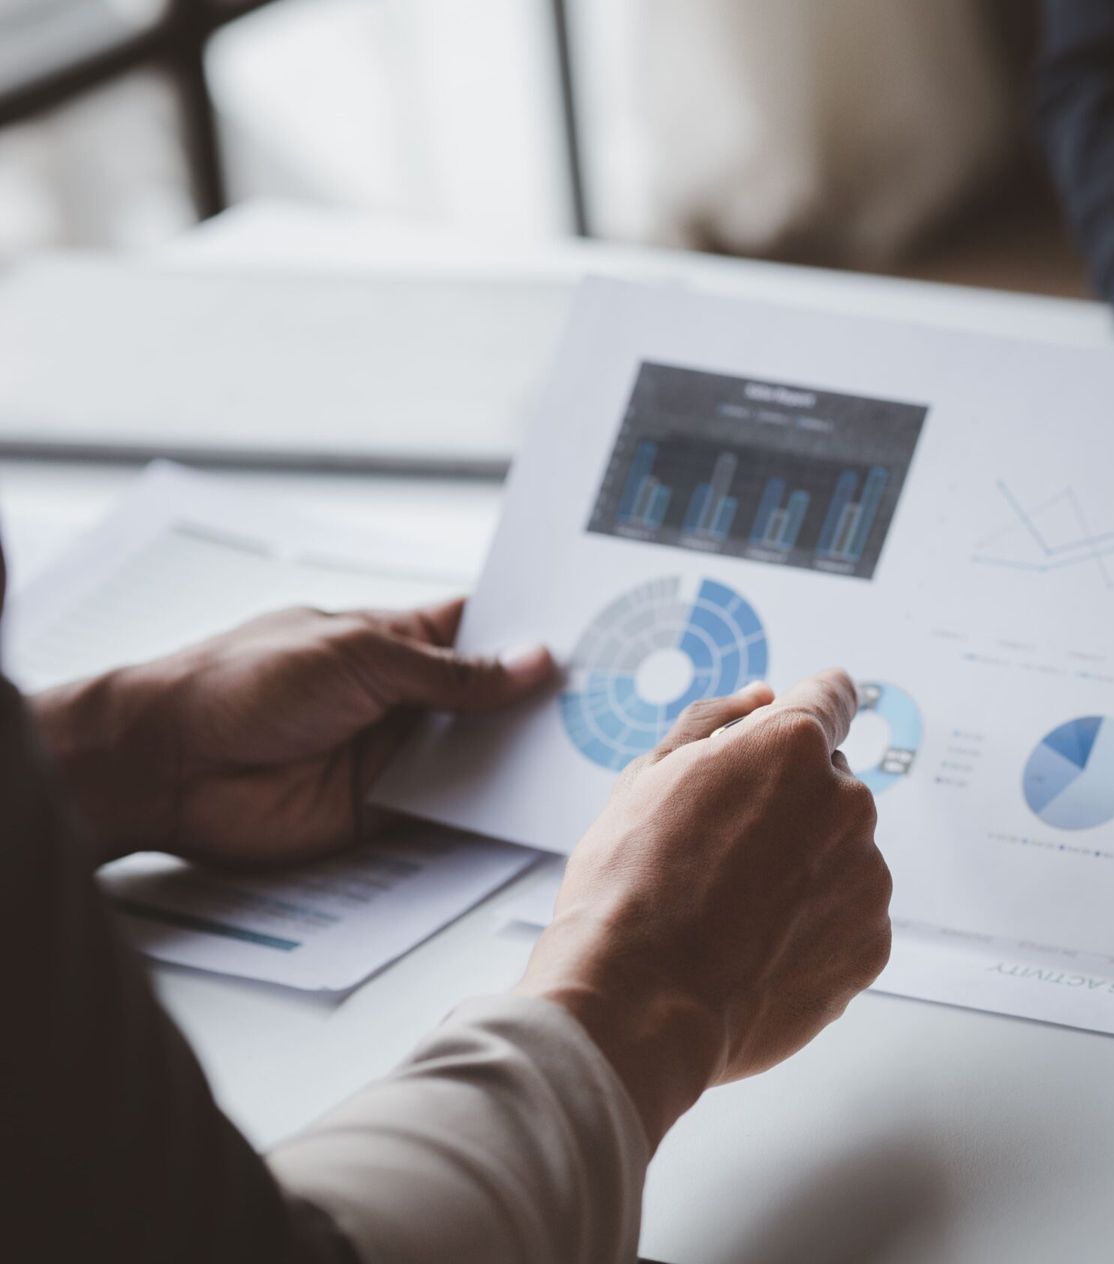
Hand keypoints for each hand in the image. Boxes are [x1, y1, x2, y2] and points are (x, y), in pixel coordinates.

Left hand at [33, 599, 553, 865]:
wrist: (167, 766)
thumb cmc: (243, 683)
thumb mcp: (360, 658)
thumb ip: (451, 673)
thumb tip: (533, 662)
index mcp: (397, 640)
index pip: (482, 629)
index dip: (535, 630)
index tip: (600, 632)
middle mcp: (405, 697)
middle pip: (494, 698)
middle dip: (548, 698)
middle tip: (621, 699)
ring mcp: (398, 755)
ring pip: (483, 755)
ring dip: (528, 756)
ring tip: (600, 749)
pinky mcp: (386, 810)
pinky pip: (453, 809)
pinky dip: (492, 810)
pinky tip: (540, 805)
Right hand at [515, 669, 889, 1138]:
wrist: (639, 1007)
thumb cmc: (630, 890)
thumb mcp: (649, 775)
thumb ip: (715, 720)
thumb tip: (763, 698)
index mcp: (794, 746)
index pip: (833, 696)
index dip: (803, 714)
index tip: (787, 738)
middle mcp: (848, 801)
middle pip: (830, 783)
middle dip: (789, 805)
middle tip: (721, 855)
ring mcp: (868, 876)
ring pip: (841, 853)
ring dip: (805, 870)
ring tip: (734, 914)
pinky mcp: (873, 943)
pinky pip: (849, 917)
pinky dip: (815, 929)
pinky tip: (758, 951)